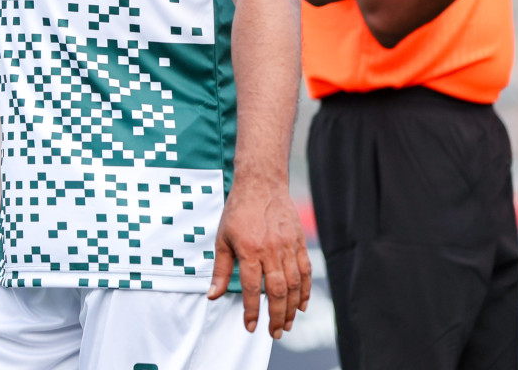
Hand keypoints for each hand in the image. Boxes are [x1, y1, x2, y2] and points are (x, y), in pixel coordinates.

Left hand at [207, 174, 310, 338]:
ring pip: (294, 284)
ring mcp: (287, 246)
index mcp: (249, 249)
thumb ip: (220, 270)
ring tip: (287, 325)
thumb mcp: (222, 239)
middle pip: (277, 291)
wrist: (261, 184)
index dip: (252, 311)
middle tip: (274, 333)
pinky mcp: (299, 242)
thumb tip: (212, 295)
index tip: (251, 326)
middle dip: (276, 316)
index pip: (253, 288)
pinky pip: (305, 271)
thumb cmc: (238, 211)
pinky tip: (301, 305)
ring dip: (292, 308)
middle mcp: (270, 250)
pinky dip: (305, 290)